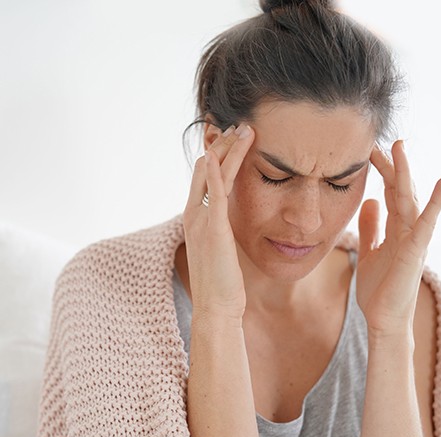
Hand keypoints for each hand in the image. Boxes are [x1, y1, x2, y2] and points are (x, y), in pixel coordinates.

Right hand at [182, 124, 254, 321]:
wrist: (217, 307)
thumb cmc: (223, 282)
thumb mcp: (221, 250)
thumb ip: (221, 231)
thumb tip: (230, 223)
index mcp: (198, 219)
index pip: (207, 178)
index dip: (219, 157)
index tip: (234, 139)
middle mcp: (196, 215)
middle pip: (207, 169)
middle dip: (224, 145)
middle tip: (241, 124)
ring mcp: (202, 221)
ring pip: (214, 176)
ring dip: (228, 150)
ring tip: (244, 128)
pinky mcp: (214, 230)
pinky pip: (214, 194)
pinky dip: (214, 172)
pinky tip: (218, 154)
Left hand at [355, 140, 440, 337]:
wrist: (383, 320)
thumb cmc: (379, 290)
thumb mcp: (369, 252)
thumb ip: (370, 229)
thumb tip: (370, 202)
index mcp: (396, 231)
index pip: (390, 195)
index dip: (382, 174)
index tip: (370, 153)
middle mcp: (407, 231)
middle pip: (400, 192)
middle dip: (391, 167)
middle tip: (380, 143)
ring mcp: (413, 241)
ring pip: (410, 201)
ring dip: (406, 174)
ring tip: (400, 148)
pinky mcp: (415, 253)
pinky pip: (426, 225)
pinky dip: (434, 204)